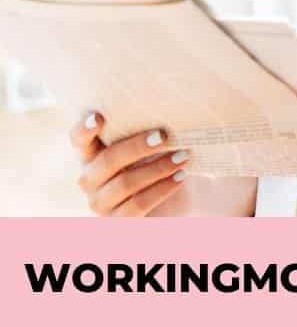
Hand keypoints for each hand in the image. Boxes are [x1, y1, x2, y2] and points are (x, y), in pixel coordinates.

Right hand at [70, 112, 190, 216]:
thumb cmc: (158, 161)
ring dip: (157, 168)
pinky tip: (180, 177)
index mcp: (92, 153)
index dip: (83, 129)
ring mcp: (100, 204)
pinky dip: (162, 188)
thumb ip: (145, 128)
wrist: (175, 201)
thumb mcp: (149, 144)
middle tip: (163, 136)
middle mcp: (90, 179)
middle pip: (107, 160)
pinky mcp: (117, 223)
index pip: (79, 140)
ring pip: (125, 183)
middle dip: (136, 146)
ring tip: (182, 156)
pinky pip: (137, 205)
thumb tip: (164, 107)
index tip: (98, 117)